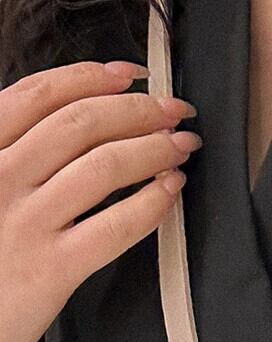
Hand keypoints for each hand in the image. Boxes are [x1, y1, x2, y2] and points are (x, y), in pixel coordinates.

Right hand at [0, 57, 199, 341]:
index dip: (91, 77)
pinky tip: (172, 190)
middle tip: (175, 110)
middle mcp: (0, 178)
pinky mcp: (54, 268)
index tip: (131, 74)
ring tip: (183, 145)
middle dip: (138, 110)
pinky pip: (115, 227)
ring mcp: (27, 223)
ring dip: (154, 148)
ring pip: (104, 167)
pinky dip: (152, 202)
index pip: (39, 95)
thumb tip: (74, 114)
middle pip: (81, 124)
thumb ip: (13, 150)